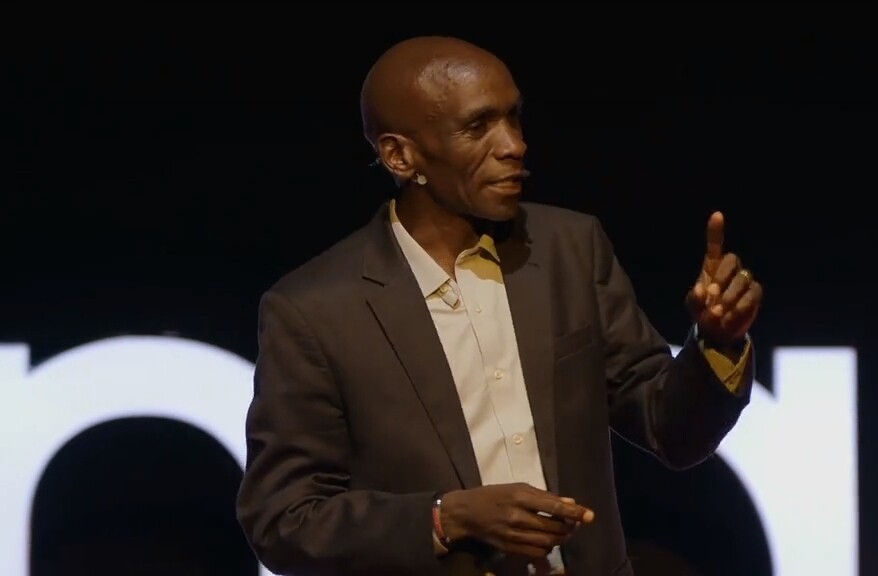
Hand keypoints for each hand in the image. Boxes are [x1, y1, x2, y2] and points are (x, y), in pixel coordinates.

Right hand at [439, 483, 593, 558]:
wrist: (466, 513)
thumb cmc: (493, 495)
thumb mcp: (516, 487)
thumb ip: (543, 495)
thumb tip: (570, 501)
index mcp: (520, 496)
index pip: (554, 506)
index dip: (574, 512)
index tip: (590, 515)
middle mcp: (518, 516)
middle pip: (554, 527)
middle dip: (569, 527)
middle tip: (575, 523)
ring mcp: (513, 534)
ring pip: (548, 542)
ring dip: (561, 538)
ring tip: (564, 531)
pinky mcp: (510, 548)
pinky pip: (537, 552)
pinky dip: (547, 548)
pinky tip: (548, 541)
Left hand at [685, 211, 762, 346]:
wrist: (718, 332)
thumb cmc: (703, 313)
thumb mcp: (693, 307)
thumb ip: (694, 298)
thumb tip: (702, 289)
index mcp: (711, 267)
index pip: (715, 245)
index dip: (716, 231)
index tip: (717, 215)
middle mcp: (730, 270)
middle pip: (732, 259)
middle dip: (722, 277)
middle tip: (712, 295)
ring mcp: (744, 280)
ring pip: (743, 279)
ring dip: (729, 297)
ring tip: (718, 313)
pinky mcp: (755, 293)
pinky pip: (752, 294)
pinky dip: (740, 307)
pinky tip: (730, 317)